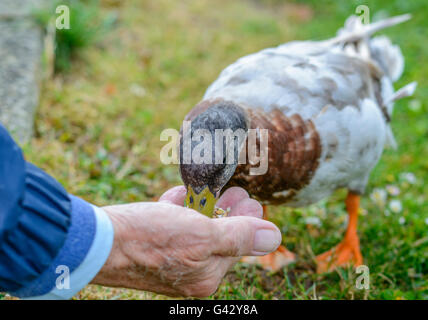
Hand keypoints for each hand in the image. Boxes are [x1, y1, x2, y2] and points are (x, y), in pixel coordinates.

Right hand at [92, 186, 280, 296]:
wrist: (96, 242)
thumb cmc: (151, 239)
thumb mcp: (202, 236)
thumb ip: (239, 236)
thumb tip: (273, 237)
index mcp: (206, 276)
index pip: (237, 247)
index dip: (248, 222)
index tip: (253, 200)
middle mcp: (189, 273)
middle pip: (218, 239)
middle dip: (229, 212)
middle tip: (238, 189)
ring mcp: (169, 260)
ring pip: (195, 230)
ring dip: (205, 207)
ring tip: (214, 188)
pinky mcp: (151, 247)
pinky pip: (172, 227)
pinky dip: (180, 210)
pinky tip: (182, 194)